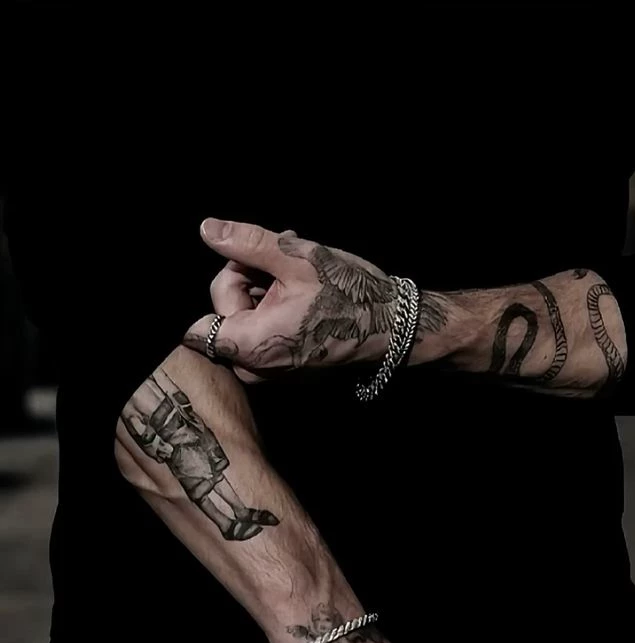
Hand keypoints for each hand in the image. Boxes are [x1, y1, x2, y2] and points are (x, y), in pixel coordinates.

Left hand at [184, 219, 401, 379]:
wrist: (391, 327)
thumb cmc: (349, 294)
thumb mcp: (295, 258)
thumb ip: (246, 243)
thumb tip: (207, 229)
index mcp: (249, 345)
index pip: (195, 328)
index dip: (222, 284)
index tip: (248, 266)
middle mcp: (255, 369)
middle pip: (222, 315)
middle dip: (246, 281)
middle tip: (282, 263)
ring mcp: (271, 373)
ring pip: (244, 322)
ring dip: (263, 291)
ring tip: (296, 274)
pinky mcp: (286, 371)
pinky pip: (264, 336)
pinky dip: (275, 310)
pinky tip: (302, 292)